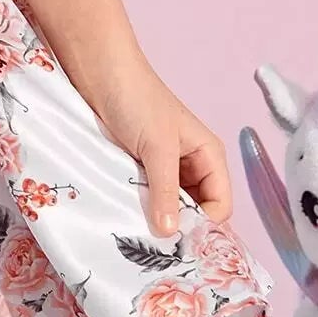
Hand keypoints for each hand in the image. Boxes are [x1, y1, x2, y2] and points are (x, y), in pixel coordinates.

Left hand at [76, 55, 232, 238]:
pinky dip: (138, 208)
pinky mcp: (137, 168)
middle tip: (156, 246)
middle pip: (195, 211)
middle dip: (179, 227)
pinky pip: (145, 198)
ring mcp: (162, 168)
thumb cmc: (136, 98)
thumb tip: (170, 233)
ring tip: (138, 233)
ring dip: (156, 219)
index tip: (177, 243)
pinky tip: (125, 218)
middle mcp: (191, 165)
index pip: (220, 206)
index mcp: (209, 156)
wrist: (97, 70)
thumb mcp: (157, 146)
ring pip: (168, 207)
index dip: (204, 226)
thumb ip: (165, 190)